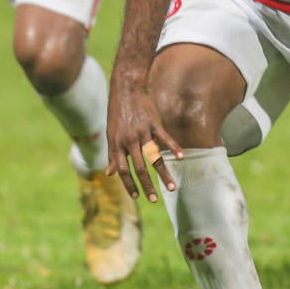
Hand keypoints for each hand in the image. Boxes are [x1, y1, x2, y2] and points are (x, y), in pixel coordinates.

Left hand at [106, 74, 183, 202]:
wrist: (126, 88)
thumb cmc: (117, 112)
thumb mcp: (111, 134)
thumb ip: (112, 155)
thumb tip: (109, 173)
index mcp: (116, 144)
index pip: (122, 169)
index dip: (129, 184)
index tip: (136, 196)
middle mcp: (129, 140)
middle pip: (139, 167)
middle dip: (147, 185)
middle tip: (153, 200)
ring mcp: (142, 132)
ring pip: (154, 157)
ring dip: (163, 174)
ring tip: (172, 187)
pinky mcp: (154, 123)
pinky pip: (165, 138)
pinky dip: (174, 148)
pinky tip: (181, 158)